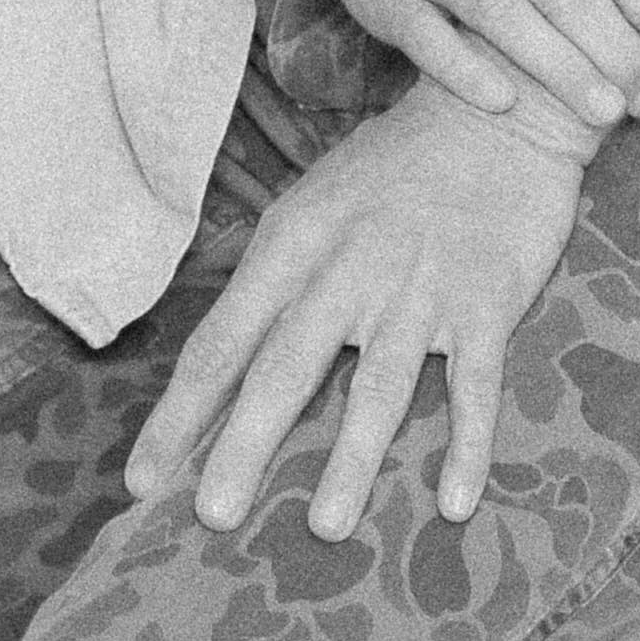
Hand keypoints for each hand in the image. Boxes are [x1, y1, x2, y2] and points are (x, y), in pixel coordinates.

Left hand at [125, 82, 595, 540]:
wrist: (497, 111)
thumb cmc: (394, 169)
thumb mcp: (316, 204)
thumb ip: (274, 279)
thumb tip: (220, 366)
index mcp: (296, 242)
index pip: (224, 339)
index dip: (180, 413)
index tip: (142, 481)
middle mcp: (350, 266)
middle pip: (287, 366)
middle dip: (246, 444)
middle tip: (213, 517)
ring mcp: (421, 286)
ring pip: (380, 384)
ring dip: (352, 459)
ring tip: (325, 529)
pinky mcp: (488, 300)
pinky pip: (476, 385)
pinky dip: (468, 446)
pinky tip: (453, 505)